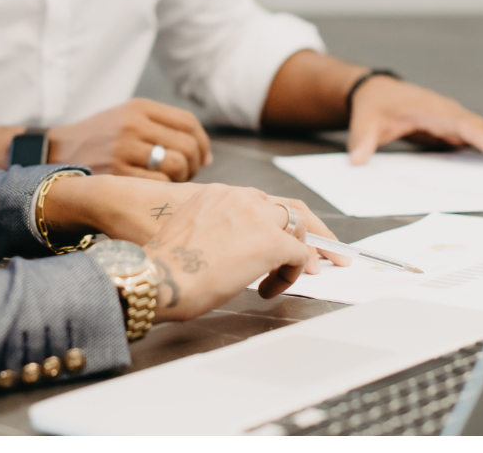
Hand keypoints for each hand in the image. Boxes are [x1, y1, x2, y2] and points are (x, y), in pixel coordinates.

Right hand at [47, 98, 211, 181]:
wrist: (56, 151)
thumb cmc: (101, 139)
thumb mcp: (127, 118)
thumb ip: (163, 127)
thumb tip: (204, 154)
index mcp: (139, 108)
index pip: (188, 122)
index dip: (202, 143)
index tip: (203, 158)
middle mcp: (133, 125)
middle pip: (187, 145)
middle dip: (194, 164)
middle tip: (187, 174)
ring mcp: (124, 149)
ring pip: (177, 164)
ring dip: (182, 178)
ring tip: (171, 182)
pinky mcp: (117, 173)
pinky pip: (158, 184)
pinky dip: (164, 189)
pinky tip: (157, 190)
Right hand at [51, 177, 343, 275]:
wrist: (156, 275)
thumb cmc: (162, 264)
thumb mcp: (188, 233)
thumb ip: (214, 231)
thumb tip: (226, 252)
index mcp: (219, 194)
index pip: (262, 201)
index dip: (280, 220)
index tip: (289, 234)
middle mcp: (241, 197)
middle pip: (290, 209)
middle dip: (311, 231)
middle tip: (326, 251)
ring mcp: (258, 218)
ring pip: (298, 229)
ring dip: (301, 254)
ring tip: (302, 272)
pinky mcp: (271, 243)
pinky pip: (298, 256)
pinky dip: (292, 274)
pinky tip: (273, 287)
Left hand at [348, 76, 482, 166]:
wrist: (376, 92)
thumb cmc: (375, 103)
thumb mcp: (365, 120)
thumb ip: (362, 139)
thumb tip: (358, 159)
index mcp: (430, 107)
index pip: (459, 122)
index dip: (479, 136)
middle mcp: (446, 112)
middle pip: (479, 128)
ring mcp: (451, 120)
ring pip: (482, 134)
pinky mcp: (451, 129)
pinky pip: (475, 139)